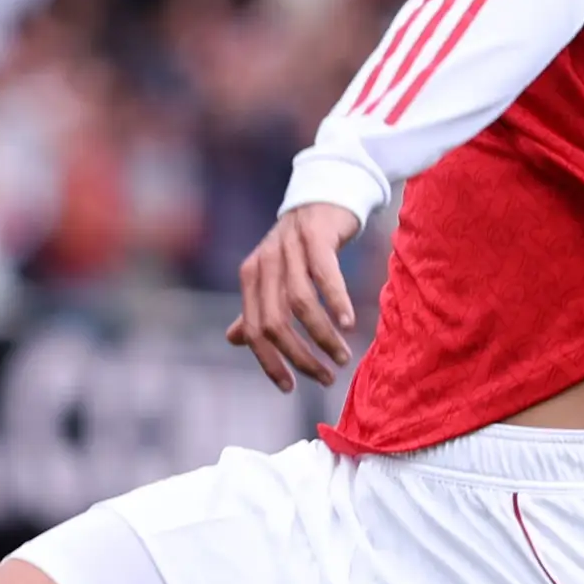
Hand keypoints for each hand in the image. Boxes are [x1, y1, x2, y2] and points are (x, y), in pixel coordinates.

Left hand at [226, 203, 362, 392]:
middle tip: (325, 378)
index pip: (253, 331)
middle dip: (299, 357)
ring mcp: (288, 248)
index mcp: (251, 278)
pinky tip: (349, 325)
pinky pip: (323, 275)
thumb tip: (234, 340)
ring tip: (342, 357)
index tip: (291, 388)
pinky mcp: (315, 235)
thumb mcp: (274, 276)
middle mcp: (264, 264)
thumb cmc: (301, 245)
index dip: (270, 363)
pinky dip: (336, 302)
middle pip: (273, 323)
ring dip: (322, 336)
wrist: (324, 195)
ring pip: (299, 304)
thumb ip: (256, 307)